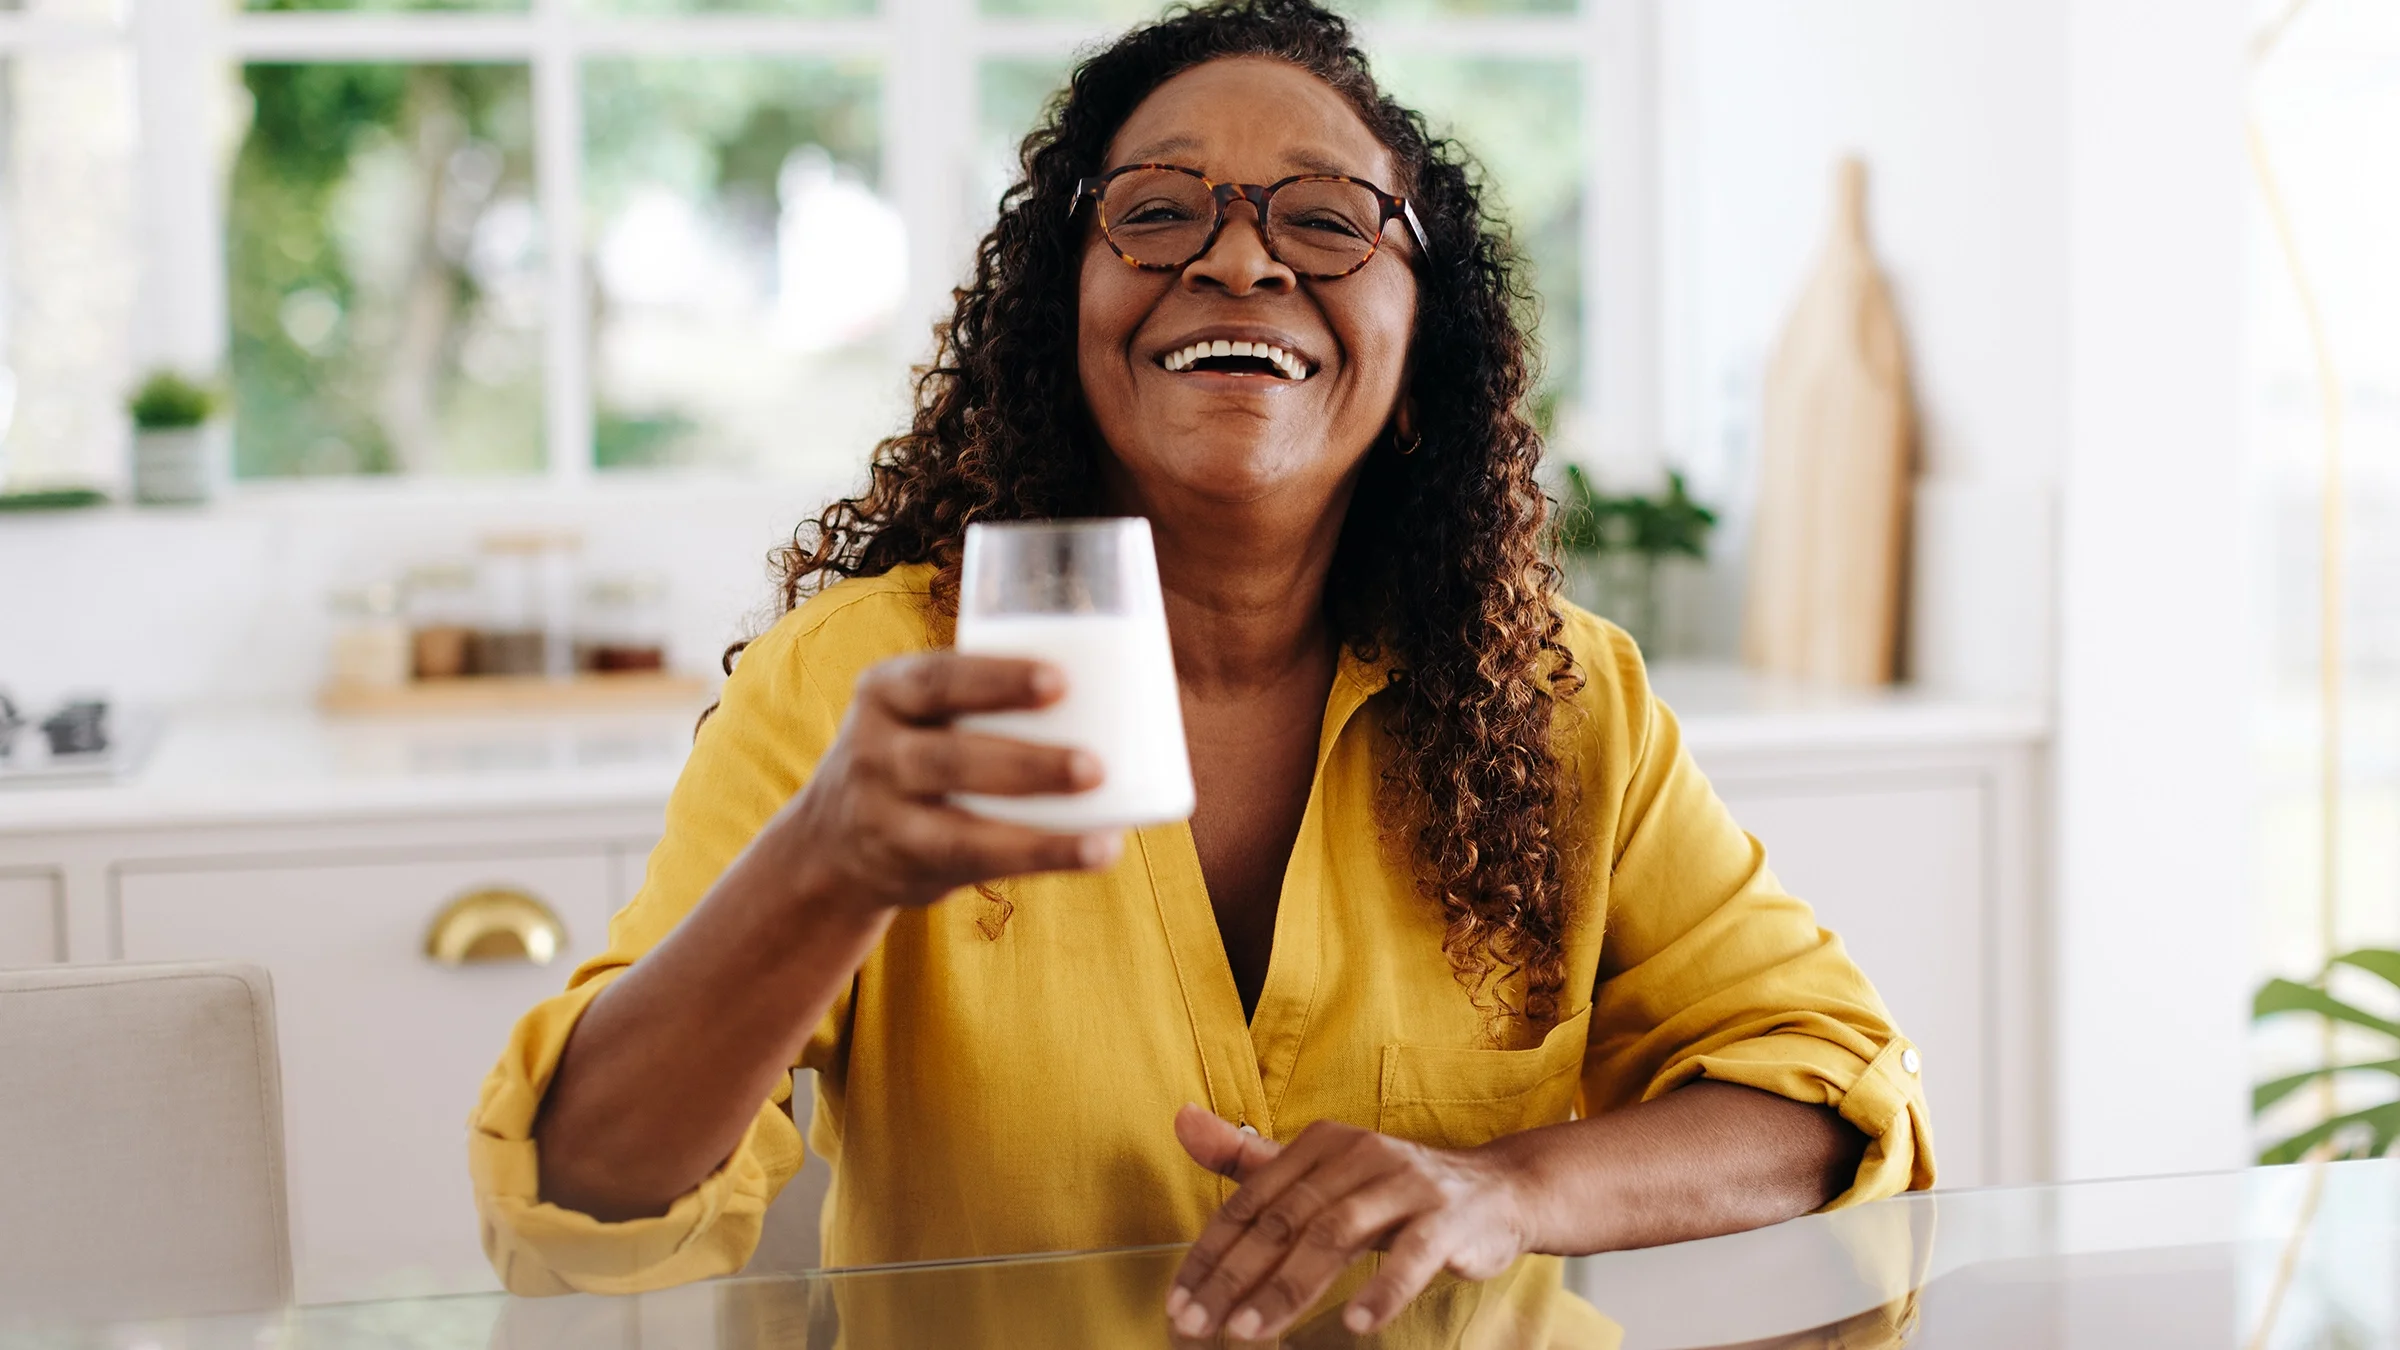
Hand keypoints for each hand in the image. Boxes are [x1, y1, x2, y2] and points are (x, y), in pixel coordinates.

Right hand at [763, 651, 1121, 914]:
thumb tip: (1124, 674)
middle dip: (1026, 765)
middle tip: (1096, 765)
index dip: (996, 680)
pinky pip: (975, 866)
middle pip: (951, 758)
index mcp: (886, 691)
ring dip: (1039, 832)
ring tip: (1105, 829)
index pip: (936, 680)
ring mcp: (885, 816)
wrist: (834, 837)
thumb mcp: (920, 710)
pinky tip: (1092, 853)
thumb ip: (984, 693)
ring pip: (963, 828)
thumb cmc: (917, 751)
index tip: (1060, 680)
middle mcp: (875, 751)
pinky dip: (1039, 859)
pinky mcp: (908, 865)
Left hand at [1165, 1105, 1532, 1340]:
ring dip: (1289, 1288)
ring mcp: (1406, 1184)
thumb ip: (1252, 1161)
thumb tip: (1181, 1122)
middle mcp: (1360, 1155)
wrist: (1497, 1191)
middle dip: (1235, 1277)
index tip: (1180, 1303)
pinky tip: (1354, 1322)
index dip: (1212, 1253)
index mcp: (1322, 1144)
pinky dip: (1382, 1289)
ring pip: (1335, 1234)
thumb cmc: (1394, 1191)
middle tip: (1199, 1326)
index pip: (1252, 1201)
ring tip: (1251, 1332)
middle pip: (1284, 1218)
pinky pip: (1412, 1255)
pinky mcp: (1448, 1218)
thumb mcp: (1322, 1172)